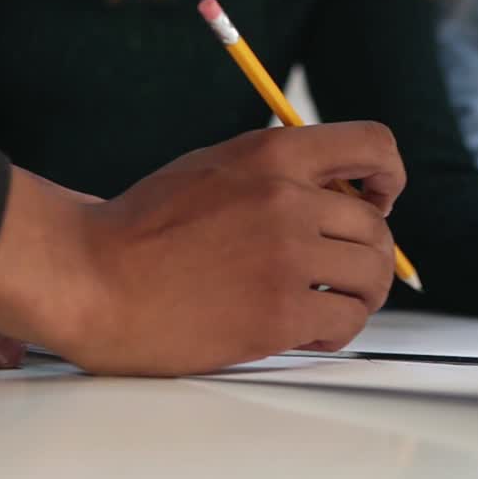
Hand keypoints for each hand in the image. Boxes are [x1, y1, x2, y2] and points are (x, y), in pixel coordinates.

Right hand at [0, 122, 404, 375]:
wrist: (89, 278)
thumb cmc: (139, 230)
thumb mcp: (212, 167)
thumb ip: (274, 172)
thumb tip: (335, 194)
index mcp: (272, 154)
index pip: (374, 146)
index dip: (388, 178)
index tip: (377, 201)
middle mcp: (287, 198)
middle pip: (377, 227)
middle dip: (370, 253)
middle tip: (343, 273)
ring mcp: (286, 256)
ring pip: (372, 276)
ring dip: (360, 295)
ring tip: (330, 304)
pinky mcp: (278, 312)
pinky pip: (346, 322)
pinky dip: (336, 331)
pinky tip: (307, 331)